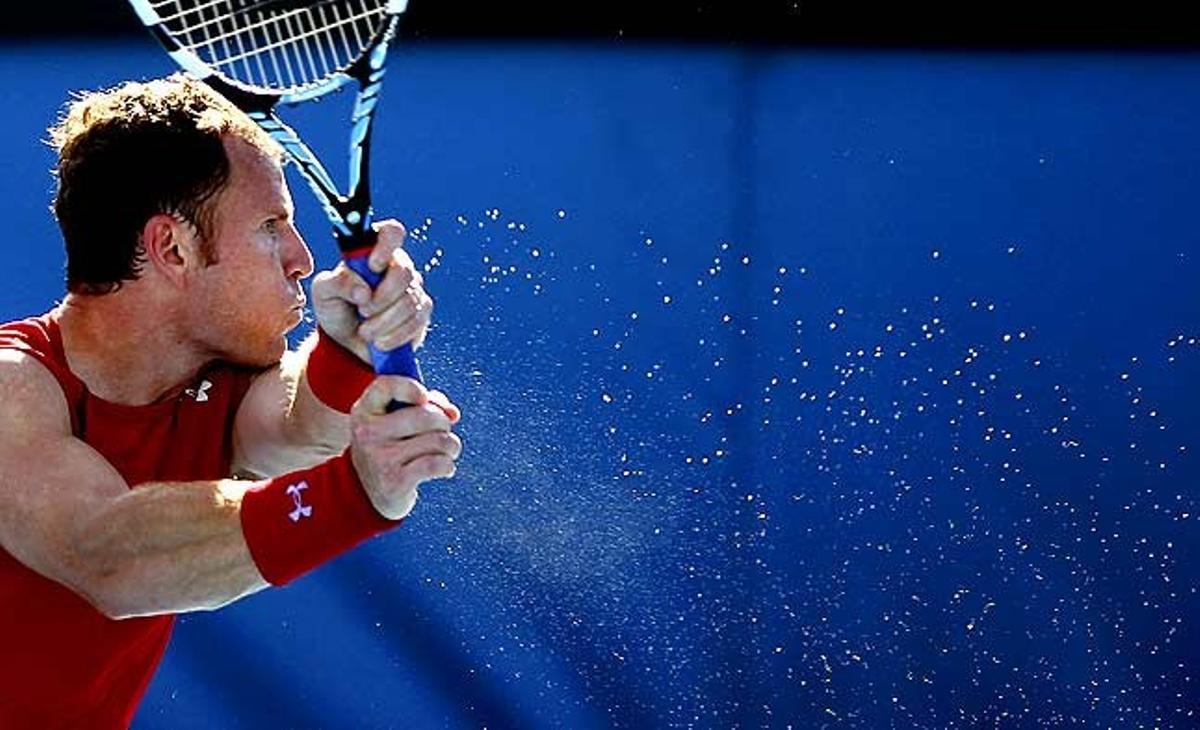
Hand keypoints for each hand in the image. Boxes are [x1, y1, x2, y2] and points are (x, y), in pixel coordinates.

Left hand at [310, 220, 433, 363]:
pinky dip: (394, 335)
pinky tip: (380, 342)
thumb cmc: (335, 308)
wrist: (348, 343)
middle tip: (363, 311)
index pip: (392, 232)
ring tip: (366, 332)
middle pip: (404, 273)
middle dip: (381, 298)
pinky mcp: (421, 312)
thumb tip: (363, 291)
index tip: (373, 266)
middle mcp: (398, 266)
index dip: (386, 245)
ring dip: (383, 322)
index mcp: (374, 252)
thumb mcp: (324, 294)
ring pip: (409, 302)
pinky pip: (416, 322)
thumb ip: (338, 283)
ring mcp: (413, 289)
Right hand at [348, 376, 461, 519]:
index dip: (411, 387)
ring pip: (437, 440)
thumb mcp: (394, 420)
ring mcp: (380, 458)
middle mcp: (368, 433)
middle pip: (425, 415)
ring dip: (451, 445)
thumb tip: (452, 413)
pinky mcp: (394, 482)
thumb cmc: (389, 446)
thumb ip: (425, 405)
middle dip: (443, 423)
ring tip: (446, 451)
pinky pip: (437, 463)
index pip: (386, 385)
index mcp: (365, 410)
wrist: (365, 492)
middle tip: (442, 432)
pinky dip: (448, 465)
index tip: (424, 398)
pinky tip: (443, 468)